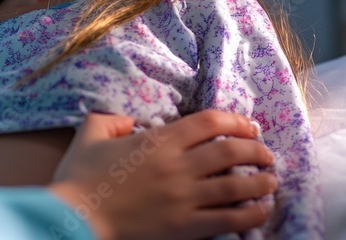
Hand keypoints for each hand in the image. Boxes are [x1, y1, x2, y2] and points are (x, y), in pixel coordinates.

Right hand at [47, 111, 276, 239]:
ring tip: (271, 181)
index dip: (236, 121)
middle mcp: (178, 166)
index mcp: (159, 140)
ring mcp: (183, 197)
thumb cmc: (80, 176)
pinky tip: (261, 210)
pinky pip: (228, 219)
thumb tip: (130, 121)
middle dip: (256, 149)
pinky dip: (251, 213)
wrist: (74, 217)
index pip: (210, 122)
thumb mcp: (91, 132)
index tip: (249, 126)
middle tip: (266, 154)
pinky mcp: (184, 226)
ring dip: (261, 181)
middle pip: (231, 151)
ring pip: (236, 184)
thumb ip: (113, 118)